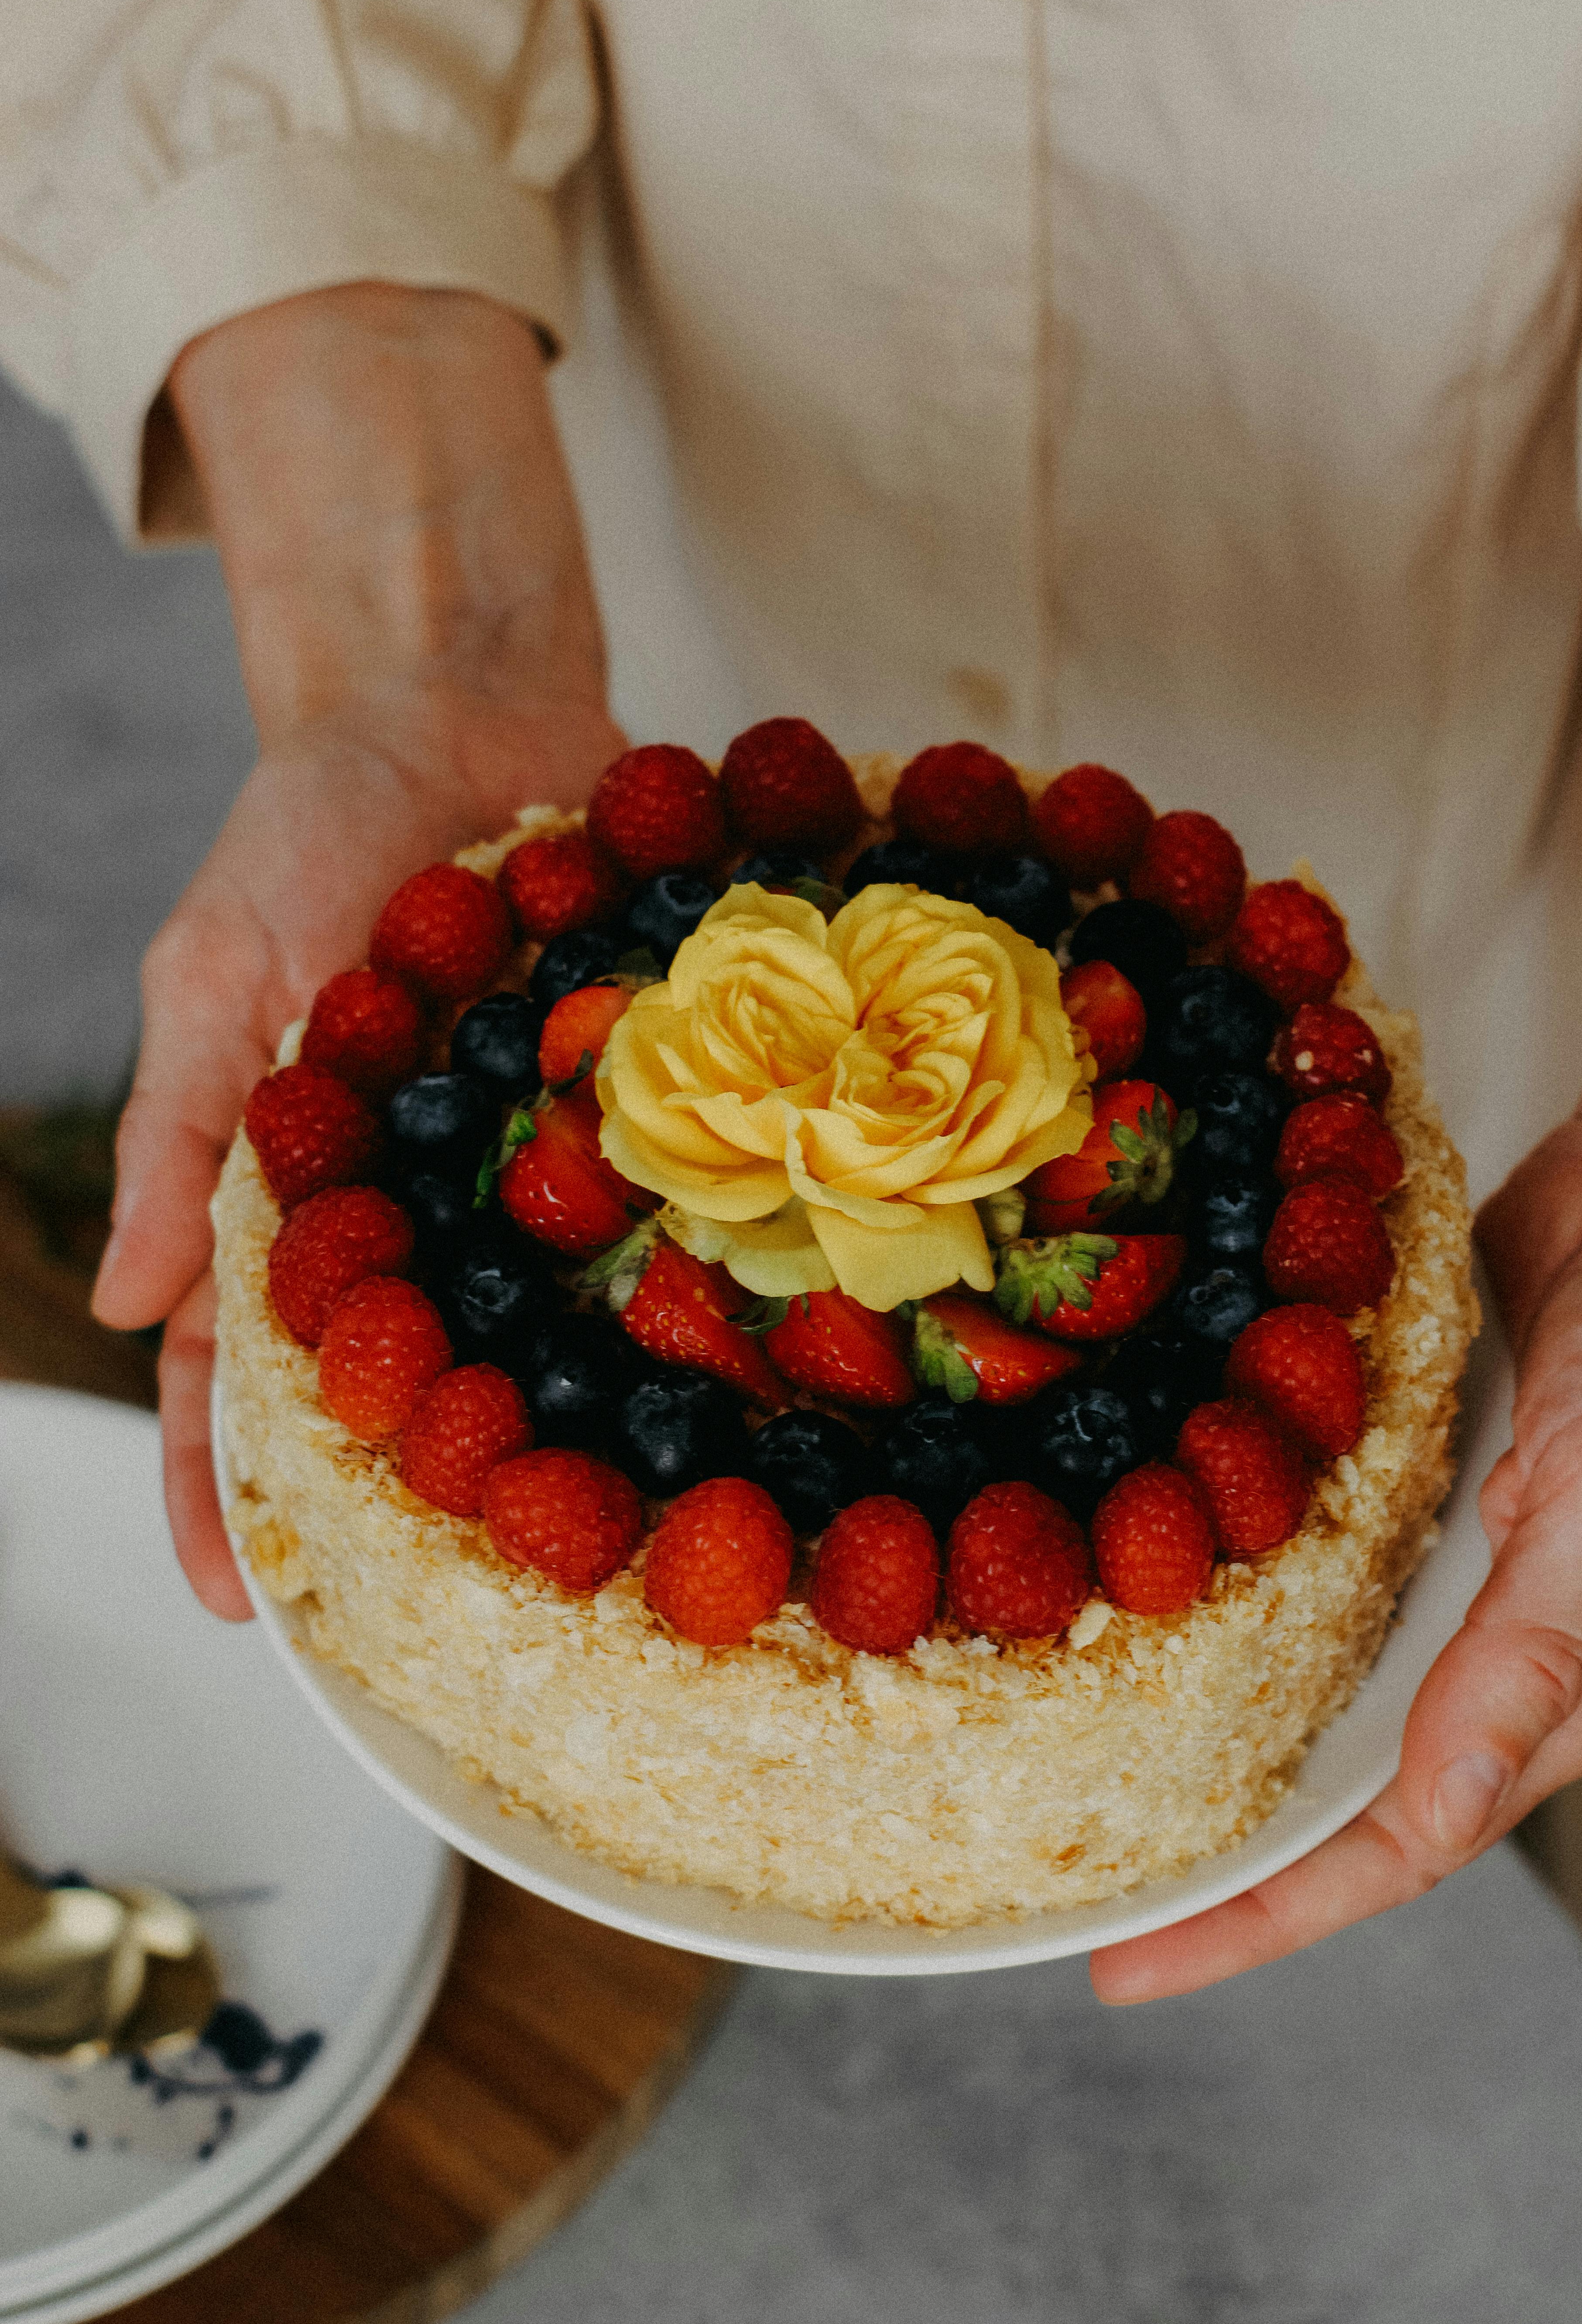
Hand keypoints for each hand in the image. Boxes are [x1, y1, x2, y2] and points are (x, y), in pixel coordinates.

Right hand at [92, 285, 625, 1617]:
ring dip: (542, 1421)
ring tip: (583, 1541)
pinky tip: (715, 1366)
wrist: (459, 702)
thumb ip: (183, 1131)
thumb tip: (123, 1306)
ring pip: (521, 1322)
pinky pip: (638, 1209)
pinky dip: (665, 1278)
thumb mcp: (214, 970)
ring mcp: (519, 1160)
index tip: (233, 1604)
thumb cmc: (309, 827)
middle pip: (387, 1376)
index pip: (231, 1363)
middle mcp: (409, 1195)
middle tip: (428, 1622)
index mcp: (288, 1179)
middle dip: (394, 1495)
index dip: (219, 1485)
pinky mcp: (619, 1100)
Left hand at [1091, 779, 1581, 2002]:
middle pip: (1328, 1793)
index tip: (1132, 1964)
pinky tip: (1119, 1593)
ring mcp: (1440, 1570)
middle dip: (1206, 1858)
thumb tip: (1440, 1810)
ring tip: (1065, 1777)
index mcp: (1556, 1694)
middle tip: (1065, 1897)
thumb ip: (1532, 1653)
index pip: (1394, 1848)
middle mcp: (1487, 1651)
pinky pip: (1297, 1570)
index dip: (1262, 1915)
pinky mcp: (1399, 1486)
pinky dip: (1212, 1596)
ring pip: (1301, 1691)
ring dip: (1193, 1739)